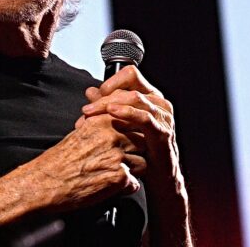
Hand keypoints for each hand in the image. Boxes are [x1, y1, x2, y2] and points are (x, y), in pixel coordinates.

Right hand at [28, 111, 146, 212]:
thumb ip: (97, 117)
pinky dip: (125, 188)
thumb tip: (101, 98)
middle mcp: (112, 136)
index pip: (134, 122)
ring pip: (143, 163)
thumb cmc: (59, 158)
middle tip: (118, 161)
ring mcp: (117, 156)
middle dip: (135, 152)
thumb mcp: (79, 130)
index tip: (125, 143)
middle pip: (143, 142)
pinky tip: (109, 186)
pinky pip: (135, 184)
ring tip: (112, 174)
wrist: (45, 181)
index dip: (132, 134)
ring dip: (132, 171)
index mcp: (102, 121)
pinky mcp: (118, 177)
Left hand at [75, 66, 183, 196]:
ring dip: (110, 104)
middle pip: (129, 87)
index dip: (111, 82)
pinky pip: (145, 117)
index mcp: (149, 95)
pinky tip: (112, 113)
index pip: (130, 74)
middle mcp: (159, 102)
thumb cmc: (139, 148)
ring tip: (91, 112)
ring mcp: (163, 116)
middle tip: (86, 110)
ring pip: (136, 98)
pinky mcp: (163, 132)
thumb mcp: (119, 123)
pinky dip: (127, 113)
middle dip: (104, 98)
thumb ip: (106, 106)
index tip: (95, 96)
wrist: (156, 175)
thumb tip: (90, 91)